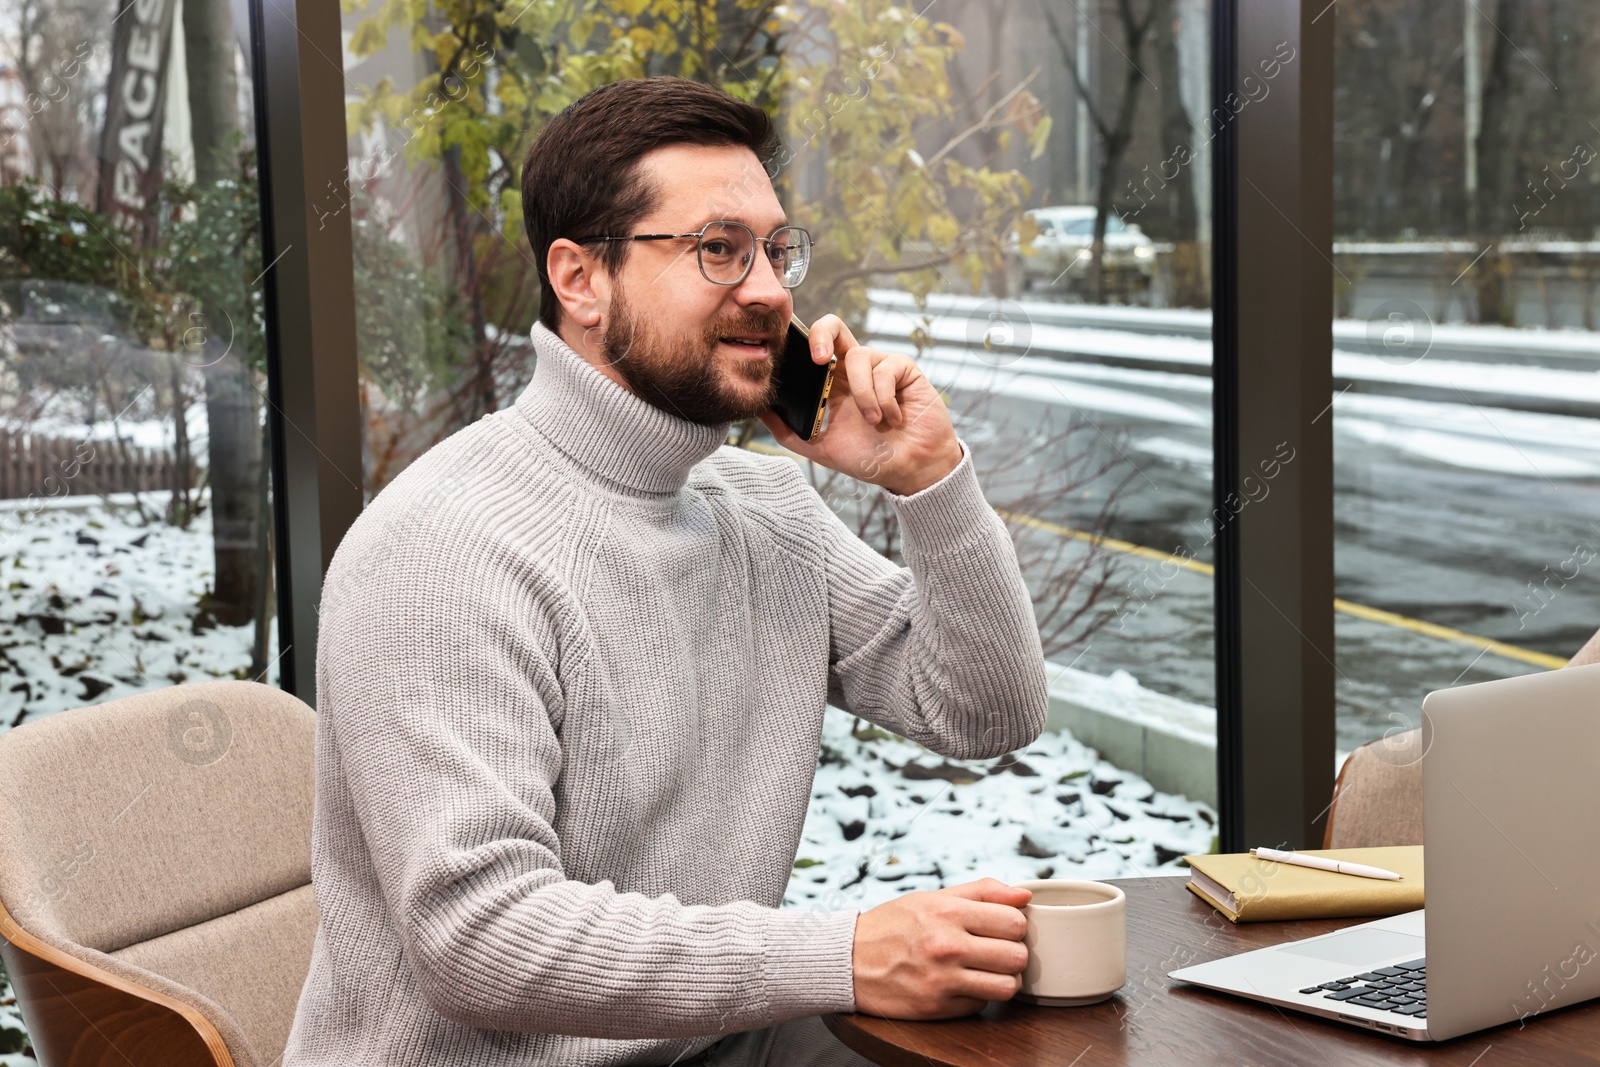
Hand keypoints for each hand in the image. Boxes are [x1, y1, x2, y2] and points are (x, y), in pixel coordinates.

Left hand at [758, 314, 962, 495]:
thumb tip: (758, 409)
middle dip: (821, 334)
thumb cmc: (868, 457)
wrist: (909, 470)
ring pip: (860, 356)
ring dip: (864, 395)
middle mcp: (853, 369)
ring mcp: (879, 366)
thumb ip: (788, 429)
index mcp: (831, 382)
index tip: (787, 352)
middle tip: (818, 359)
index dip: (799, 340)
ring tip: (873, 422)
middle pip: (833, 327)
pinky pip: (886, 370)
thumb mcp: (819, 447)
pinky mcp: (904, 369)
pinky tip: (894, 418)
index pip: (812, 346)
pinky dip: (885, 399)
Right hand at [851, 878, 1032, 1019]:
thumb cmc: (893, 924)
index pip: (1015, 921)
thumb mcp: (931, 897)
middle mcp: (947, 946)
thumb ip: (981, 892)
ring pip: (1008, 986)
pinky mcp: (936, 1007)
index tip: (1002, 928)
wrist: (847, 960)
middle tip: (996, 951)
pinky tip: (961, 983)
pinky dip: (977, 995)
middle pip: (1017, 956)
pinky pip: (981, 1005)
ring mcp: (942, 980)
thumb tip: (1025, 895)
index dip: (1015, 925)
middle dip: (1012, 953)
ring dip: (1002, 979)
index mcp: (948, 912)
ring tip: (987, 970)